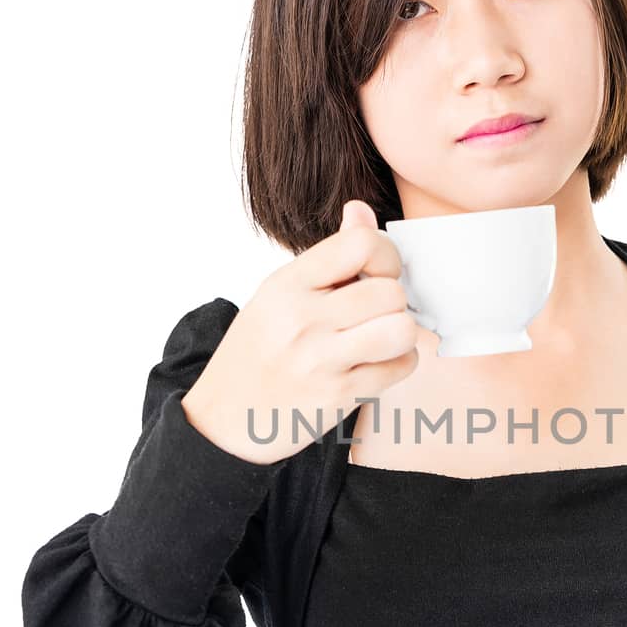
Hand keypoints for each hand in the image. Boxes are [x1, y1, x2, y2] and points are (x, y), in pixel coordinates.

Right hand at [181, 199, 419, 464]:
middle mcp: (302, 319)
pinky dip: (399, 363)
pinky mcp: (338, 396)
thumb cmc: (259, 349)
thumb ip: (328, 257)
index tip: (377, 273)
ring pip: (401, 329)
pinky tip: (378, 362)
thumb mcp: (279, 294)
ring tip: (382, 337)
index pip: (360, 244)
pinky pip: (400, 367)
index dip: (385, 255)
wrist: (225, 417)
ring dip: (401, 333)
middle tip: (378, 313)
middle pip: (390, 291)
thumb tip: (360, 209)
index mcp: (287, 284)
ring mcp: (320, 360)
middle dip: (394, 301)